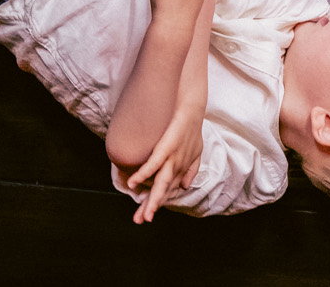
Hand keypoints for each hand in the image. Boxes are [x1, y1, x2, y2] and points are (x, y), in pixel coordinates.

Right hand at [126, 99, 204, 223]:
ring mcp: (173, 157)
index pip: (166, 191)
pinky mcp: (167, 146)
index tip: (147, 215)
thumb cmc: (192, 129)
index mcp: (180, 169)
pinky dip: (143, 174)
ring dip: (152, 200)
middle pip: (163, 191)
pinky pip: (154, 163)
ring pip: (161, 184)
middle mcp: (177, 166)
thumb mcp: (195, 152)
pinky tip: (133, 183)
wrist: (192, 108)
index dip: (156, 204)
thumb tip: (184, 188)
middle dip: (151, 208)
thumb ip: (191, 170)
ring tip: (143, 214)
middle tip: (140, 222)